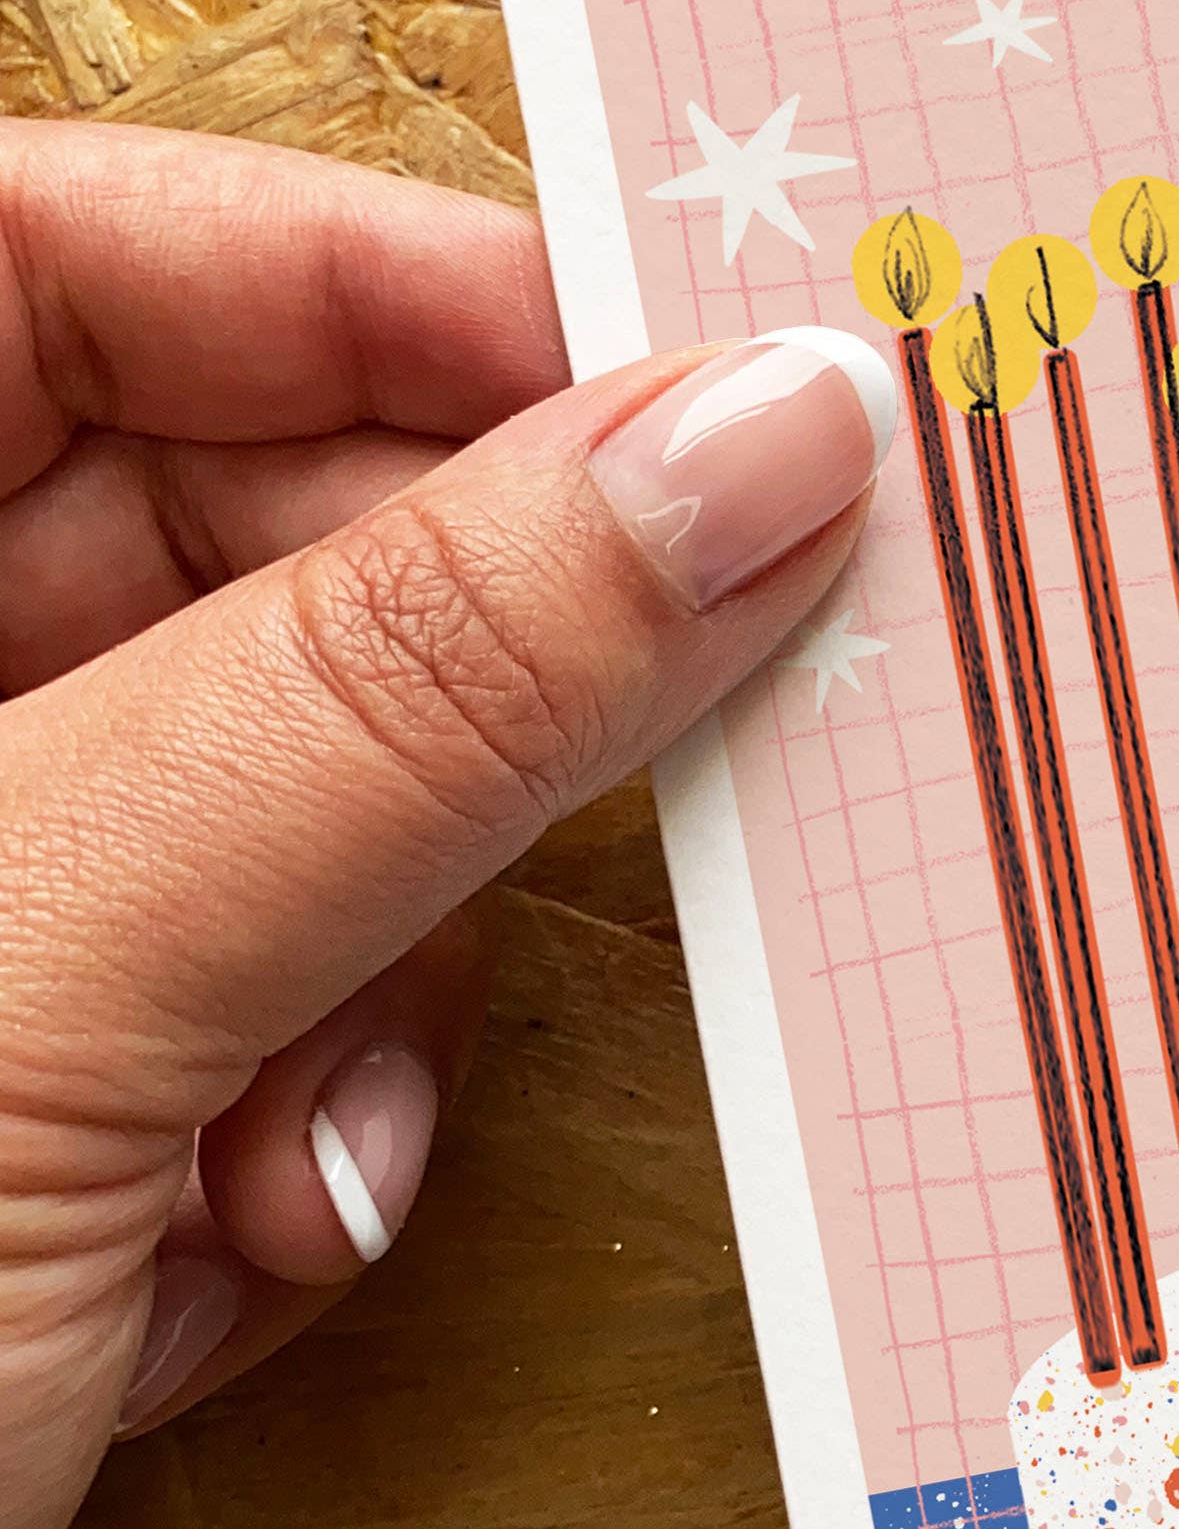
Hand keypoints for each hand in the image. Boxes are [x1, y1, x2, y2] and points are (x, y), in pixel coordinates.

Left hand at [0, 125, 894, 1528]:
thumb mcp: (47, 971)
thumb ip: (418, 683)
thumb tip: (757, 440)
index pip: (66, 263)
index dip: (377, 285)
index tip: (685, 384)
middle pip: (232, 542)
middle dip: (449, 691)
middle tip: (700, 710)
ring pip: (301, 811)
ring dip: (382, 971)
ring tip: (323, 1129)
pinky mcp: (36, 1131)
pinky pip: (274, 1026)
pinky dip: (316, 1142)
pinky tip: (251, 1265)